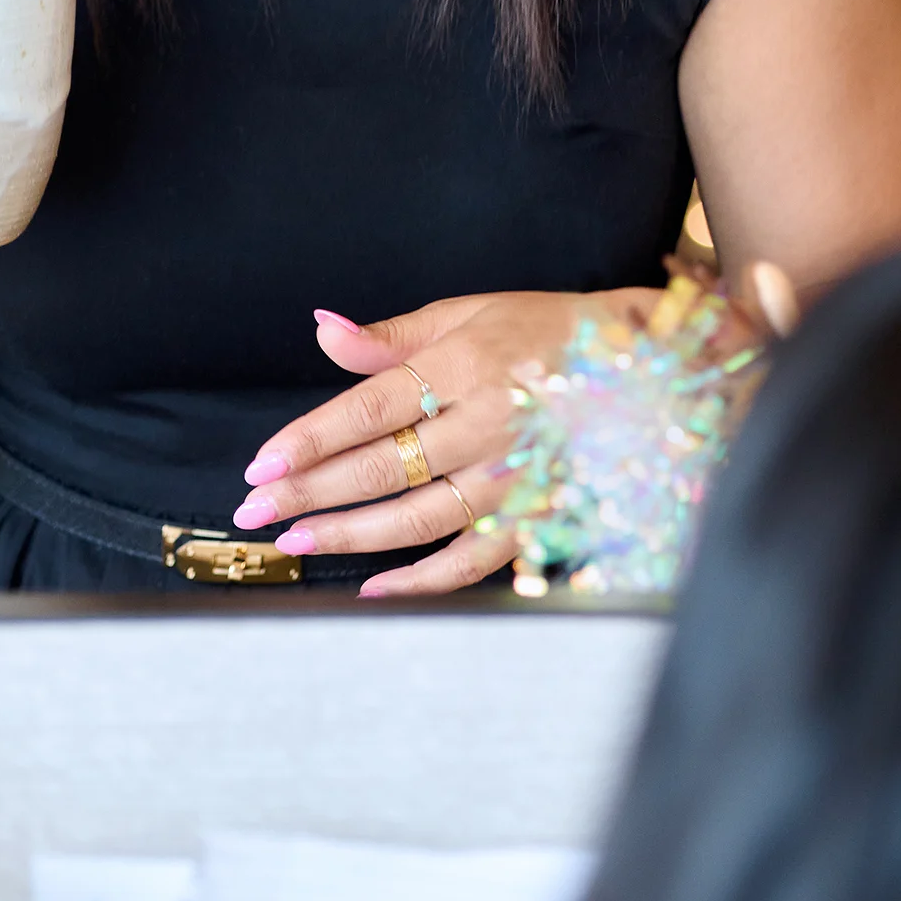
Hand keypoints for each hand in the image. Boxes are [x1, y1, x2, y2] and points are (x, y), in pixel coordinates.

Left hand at [236, 289, 653, 596]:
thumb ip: (391, 337)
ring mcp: (516, 478)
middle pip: (383, 469)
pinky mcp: (538, 516)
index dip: (308, 441)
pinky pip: (473, 560)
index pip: (369, 408)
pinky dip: (423, 580)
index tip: (261, 467)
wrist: (644, 367)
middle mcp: (490, 424)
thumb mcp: (468, 314)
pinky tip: (375, 587)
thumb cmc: (544, 333)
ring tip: (299, 542)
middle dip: (310, 493)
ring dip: (351, 536)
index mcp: (468, 363)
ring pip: (418, 520)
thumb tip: (323, 331)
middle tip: (257, 512)